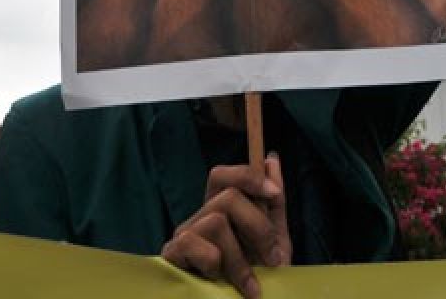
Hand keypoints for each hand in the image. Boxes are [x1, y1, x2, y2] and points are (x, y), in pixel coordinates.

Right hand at [161, 155, 290, 298]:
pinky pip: (194, 243)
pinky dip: (215, 265)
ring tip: (250, 285)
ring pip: (216, 221)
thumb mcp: (274, 243)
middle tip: (272, 259)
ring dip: (241, 257)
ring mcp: (183, 236)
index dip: (248, 175)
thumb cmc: (256, 281)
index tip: (273, 193)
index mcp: (220, 211)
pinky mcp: (171, 256)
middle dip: (258, 226)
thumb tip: (271, 159)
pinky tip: (219, 282)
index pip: (223, 175)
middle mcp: (199, 218)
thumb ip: (274, 205)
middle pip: (228, 196)